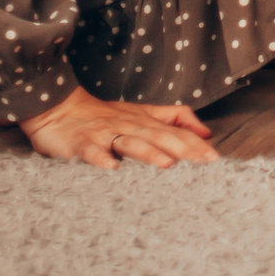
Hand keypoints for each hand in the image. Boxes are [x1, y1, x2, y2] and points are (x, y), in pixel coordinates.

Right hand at [20, 85, 217, 169]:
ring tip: (167, 164)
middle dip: (182, 147)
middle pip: (158, 136)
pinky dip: (101, 158)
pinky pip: (91, 151)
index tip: (215, 158)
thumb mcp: (142, 114)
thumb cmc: (104, 115)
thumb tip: (206, 132)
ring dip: (148, 152)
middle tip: (203, 161)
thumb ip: (174, 119)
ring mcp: (104, 134)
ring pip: (129, 142)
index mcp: (144, 121)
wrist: (59, 108)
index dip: (195, 144)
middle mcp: (128, 126)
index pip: (174, 132)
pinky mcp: (80, 143)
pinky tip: (111, 167)